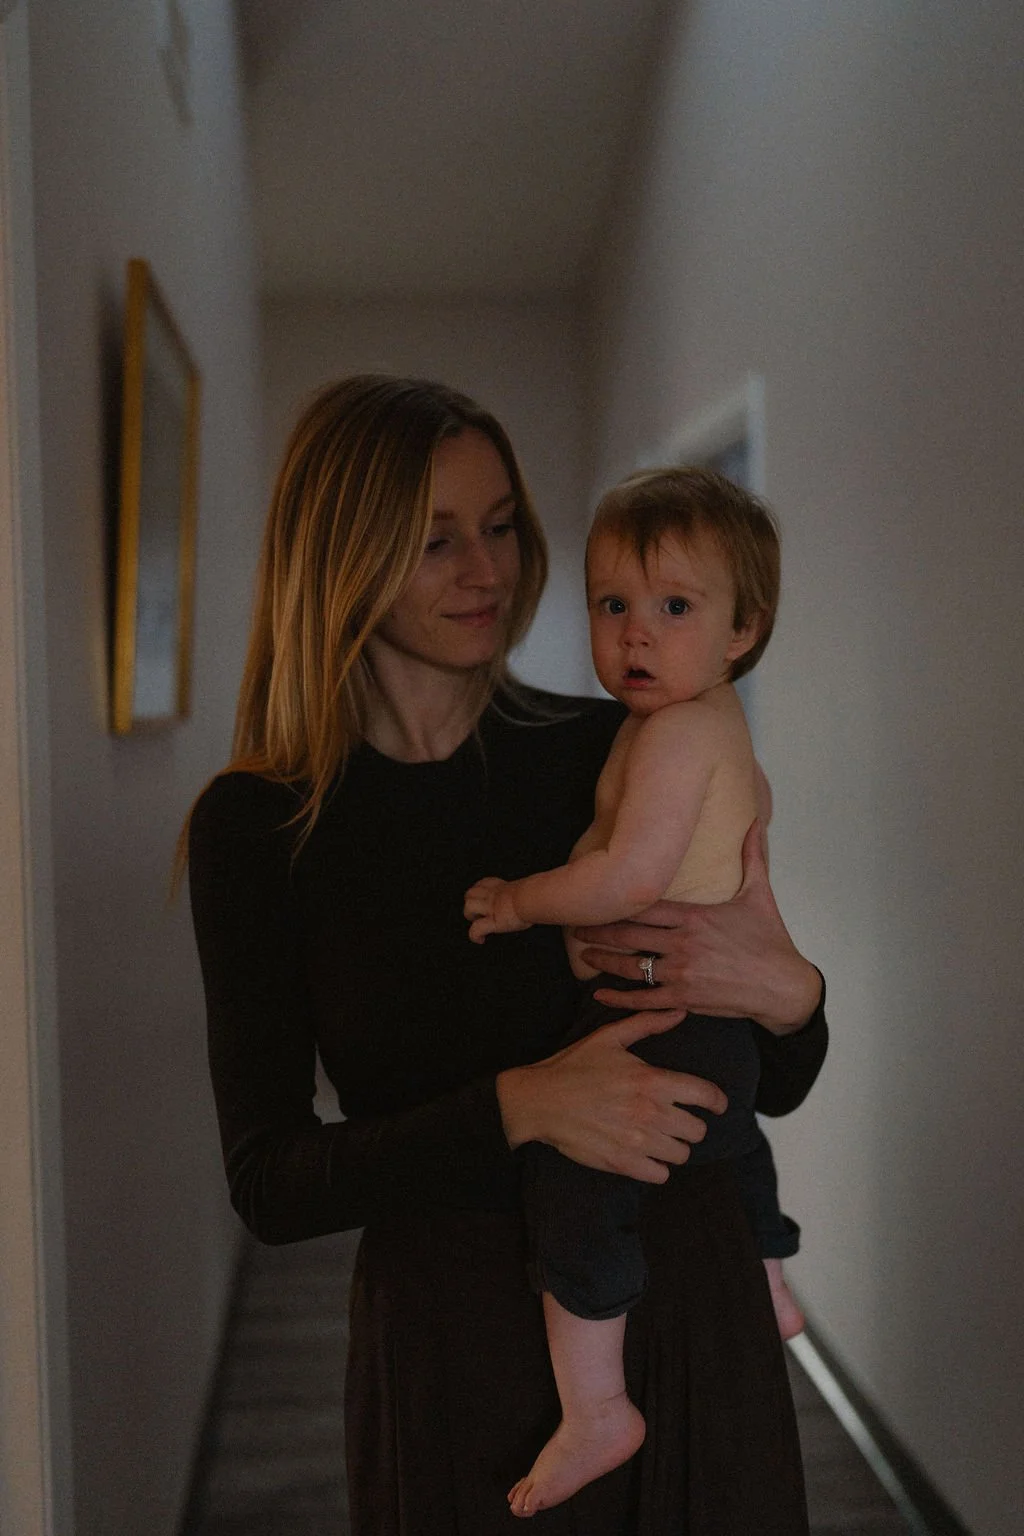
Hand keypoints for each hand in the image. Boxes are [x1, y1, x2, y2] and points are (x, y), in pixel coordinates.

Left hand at [464, 876, 531, 943]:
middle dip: (470, 901)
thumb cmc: (536, 894)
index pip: (485, 883)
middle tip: (478, 911)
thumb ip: (527, 892)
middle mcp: (493, 896)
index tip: (485, 896)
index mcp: (503, 888)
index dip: (481, 890)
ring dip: (470, 915)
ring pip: (468, 906)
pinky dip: (475, 936)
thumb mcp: (530, 890)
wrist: (532, 898)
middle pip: (470, 892)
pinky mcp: (492, 921)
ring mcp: (491, 908)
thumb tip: (538, 891)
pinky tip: (480, 940)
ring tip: (477, 922)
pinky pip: (475, 929)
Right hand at [496, 1008, 726, 1182]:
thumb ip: (648, 1024)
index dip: (717, 1101)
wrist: (539, 1100)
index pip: (705, 1095)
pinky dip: (657, 1167)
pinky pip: (660, 1175)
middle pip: (698, 1131)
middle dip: (691, 1125)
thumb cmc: (574, 1066)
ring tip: (659, 1137)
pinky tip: (645, 1154)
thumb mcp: (609, 1037)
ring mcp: (637, 1141)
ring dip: (673, 1146)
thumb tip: (680, 1012)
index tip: (717, 1105)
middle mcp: (650, 1112)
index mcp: (651, 1080)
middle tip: (677, 1120)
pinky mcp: (622, 1163)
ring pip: (681, 1154)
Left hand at [575, 820, 821, 1034]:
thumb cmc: (771, 940)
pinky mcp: (684, 998)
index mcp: (694, 916)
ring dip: (602, 960)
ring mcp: (681, 972)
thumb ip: (750, 857)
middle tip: (574, 928)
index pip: (644, 906)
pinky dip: (619, 998)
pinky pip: (644, 998)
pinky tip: (600, 995)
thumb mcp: (760, 893)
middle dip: (598, 931)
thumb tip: (753, 822)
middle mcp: (682, 942)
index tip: (595, 899)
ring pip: (630, 965)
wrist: (784, 987)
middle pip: (628, 934)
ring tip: (583, 955)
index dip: (615, 902)